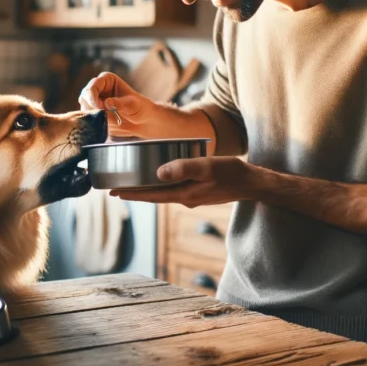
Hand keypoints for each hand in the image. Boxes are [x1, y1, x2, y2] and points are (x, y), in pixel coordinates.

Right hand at [78, 72, 163, 138]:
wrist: (142, 122)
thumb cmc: (140, 108)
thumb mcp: (132, 105)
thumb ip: (119, 104)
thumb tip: (106, 103)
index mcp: (107, 80)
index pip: (93, 86)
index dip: (93, 98)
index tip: (101, 108)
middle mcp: (97, 89)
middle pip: (85, 97)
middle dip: (92, 108)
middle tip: (103, 117)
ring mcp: (93, 102)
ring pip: (85, 109)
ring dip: (94, 117)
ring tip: (110, 122)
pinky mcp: (93, 114)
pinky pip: (88, 119)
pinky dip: (94, 123)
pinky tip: (105, 126)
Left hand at [110, 157, 263, 207]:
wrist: (253, 184)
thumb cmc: (233, 173)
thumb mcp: (208, 167)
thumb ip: (184, 168)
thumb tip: (159, 172)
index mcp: (184, 194)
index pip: (151, 196)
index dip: (131, 194)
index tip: (113, 192)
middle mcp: (185, 198)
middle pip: (153, 196)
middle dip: (134, 193)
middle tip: (114, 189)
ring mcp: (192, 197)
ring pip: (163, 193)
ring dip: (147, 190)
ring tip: (131, 184)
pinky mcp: (198, 192)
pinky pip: (174, 189)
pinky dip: (162, 185)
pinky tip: (160, 178)